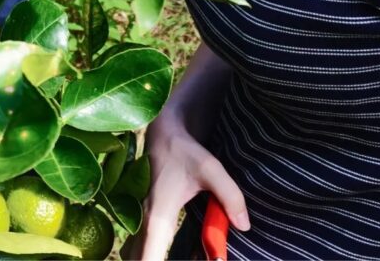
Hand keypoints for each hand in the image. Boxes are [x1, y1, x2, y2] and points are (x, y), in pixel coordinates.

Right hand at [122, 113, 248, 260]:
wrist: (163, 131)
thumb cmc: (184, 150)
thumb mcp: (210, 168)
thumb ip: (229, 196)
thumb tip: (243, 226)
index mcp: (158, 215)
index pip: (149, 257)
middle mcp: (144, 220)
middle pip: (138, 258)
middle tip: (191, 255)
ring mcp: (141, 217)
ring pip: (136, 251)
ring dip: (151, 256)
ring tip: (182, 252)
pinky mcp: (145, 215)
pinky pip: (141, 243)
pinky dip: (150, 251)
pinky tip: (163, 251)